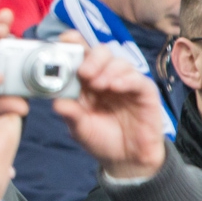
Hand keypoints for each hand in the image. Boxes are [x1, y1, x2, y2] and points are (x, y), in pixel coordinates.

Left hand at [52, 47, 168, 179]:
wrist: (126, 159)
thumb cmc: (101, 138)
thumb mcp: (80, 128)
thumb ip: (70, 115)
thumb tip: (57, 103)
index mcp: (86, 81)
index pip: (81, 54)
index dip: (73, 44)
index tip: (64, 41)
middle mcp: (105, 77)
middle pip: (100, 52)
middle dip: (90, 57)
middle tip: (83, 72)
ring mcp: (126, 83)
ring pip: (119, 62)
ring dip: (107, 69)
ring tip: (98, 85)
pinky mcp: (145, 93)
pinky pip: (138, 80)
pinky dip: (126, 79)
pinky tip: (115, 87)